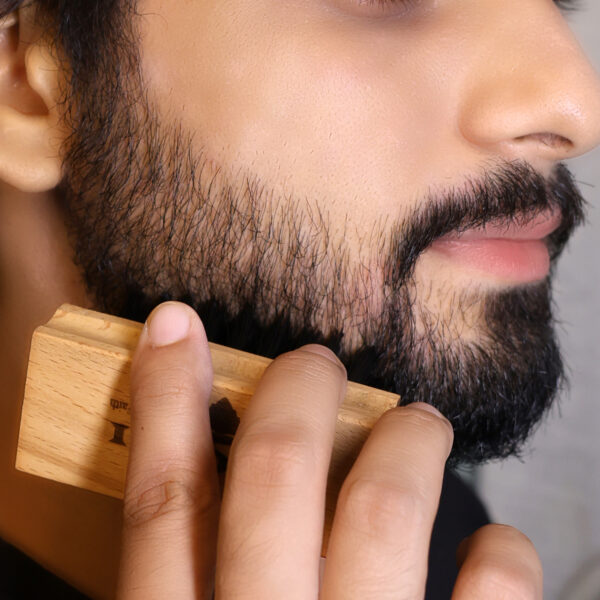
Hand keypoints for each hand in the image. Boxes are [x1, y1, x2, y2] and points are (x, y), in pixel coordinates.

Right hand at [115, 301, 542, 598]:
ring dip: (403, 445)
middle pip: (274, 475)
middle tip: (317, 363)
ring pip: (380, 513)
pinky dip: (499, 558)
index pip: (164, 500)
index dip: (163, 398)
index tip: (172, 325)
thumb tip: (207, 485)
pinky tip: (494, 547)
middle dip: (297, 392)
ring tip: (417, 425)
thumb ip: (191, 582)